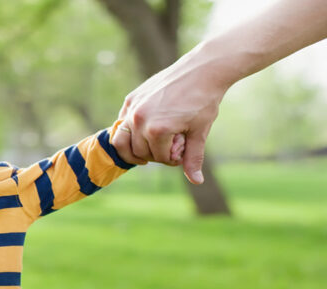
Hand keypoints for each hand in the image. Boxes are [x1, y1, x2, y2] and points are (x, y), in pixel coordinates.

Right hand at [113, 55, 226, 183]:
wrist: (202, 70)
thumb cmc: (204, 101)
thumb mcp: (200, 132)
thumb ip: (193, 158)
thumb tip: (196, 181)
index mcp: (157, 130)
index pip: (157, 157)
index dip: (171, 159)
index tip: (183, 150)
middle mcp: (140, 119)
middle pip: (138, 151)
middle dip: (153, 153)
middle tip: (169, 146)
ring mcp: (134, 108)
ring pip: (122, 140)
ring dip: (136, 146)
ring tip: (150, 145)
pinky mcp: (132, 98)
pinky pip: (122, 122)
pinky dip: (131, 130)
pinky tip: (145, 128)